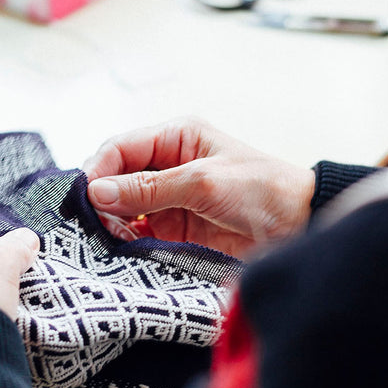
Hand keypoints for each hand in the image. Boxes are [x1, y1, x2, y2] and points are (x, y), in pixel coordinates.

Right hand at [83, 117, 314, 257]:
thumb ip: (149, 188)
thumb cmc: (262, 190)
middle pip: (115, 178)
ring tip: (111, 240)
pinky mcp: (173, 229)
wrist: (300, 227)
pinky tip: (123, 250)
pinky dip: (126, 241)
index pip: (120, 148)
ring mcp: (168, 198)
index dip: (99, 171)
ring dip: (112, 223)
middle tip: (97, 224)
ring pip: (122, 208)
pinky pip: (137, 232)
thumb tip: (98, 192)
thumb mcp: (203, 182)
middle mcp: (167, 164)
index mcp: (175, 137)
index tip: (87, 198)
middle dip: (102, 200)